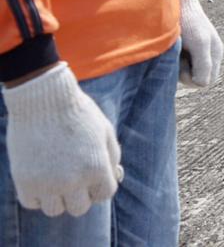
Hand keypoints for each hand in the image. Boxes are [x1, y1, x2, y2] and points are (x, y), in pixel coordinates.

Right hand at [3, 63, 122, 216]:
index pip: (105, 194)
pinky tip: (40, 174)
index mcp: (97, 168)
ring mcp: (47, 184)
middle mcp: (73, 181)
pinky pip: (32, 203)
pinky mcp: (24, 182)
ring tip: (55, 174)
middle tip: (72, 173)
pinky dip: (37, 194)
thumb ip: (112, 158)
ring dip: (57, 197)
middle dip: (80, 194)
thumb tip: (113, 178)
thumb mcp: (105, 132)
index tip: (92, 170)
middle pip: (80, 208)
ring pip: (55, 210)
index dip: (100, 183)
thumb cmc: (79, 113)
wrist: (44, 99)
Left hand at [179, 0, 223, 87]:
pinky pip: (180, 63)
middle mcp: (209, 54)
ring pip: (186, 72)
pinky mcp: (187, 47)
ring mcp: (197, 51)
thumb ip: (204, 66)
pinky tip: (171, 46)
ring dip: (177, 65)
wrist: (176, 0)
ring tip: (174, 48)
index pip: (206, 81)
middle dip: (184, 72)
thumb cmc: (188, 21)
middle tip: (177, 55)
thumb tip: (202, 84)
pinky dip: (173, 59)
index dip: (192, 78)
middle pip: (196, 78)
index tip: (183, 63)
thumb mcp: (200, 44)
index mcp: (216, 53)